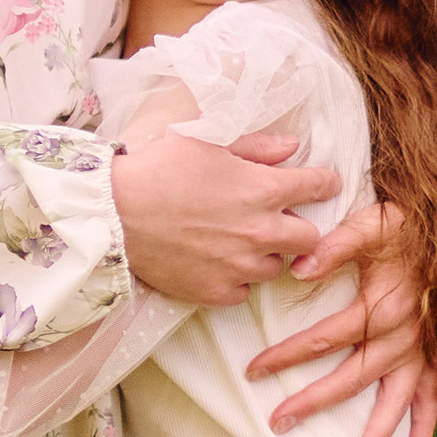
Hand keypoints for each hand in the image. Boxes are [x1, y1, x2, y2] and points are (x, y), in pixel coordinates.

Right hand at [112, 126, 338, 305]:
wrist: (114, 213)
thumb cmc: (159, 169)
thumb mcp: (208, 142)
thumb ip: (257, 146)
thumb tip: (292, 147)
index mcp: (264, 190)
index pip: (319, 187)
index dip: (322, 183)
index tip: (320, 185)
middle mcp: (261, 232)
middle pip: (310, 238)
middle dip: (298, 227)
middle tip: (274, 220)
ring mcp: (240, 267)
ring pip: (275, 268)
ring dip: (264, 255)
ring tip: (236, 242)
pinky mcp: (216, 292)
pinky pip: (243, 293)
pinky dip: (235, 281)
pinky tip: (215, 264)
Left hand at [246, 198, 436, 436]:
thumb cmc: (404, 226)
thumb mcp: (370, 224)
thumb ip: (334, 244)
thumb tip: (297, 267)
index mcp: (380, 308)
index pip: (323, 339)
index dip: (286, 356)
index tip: (253, 370)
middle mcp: (402, 336)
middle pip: (351, 379)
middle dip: (313, 403)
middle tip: (278, 423)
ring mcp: (420, 349)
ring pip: (395, 399)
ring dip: (375, 432)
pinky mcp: (434, 353)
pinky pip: (432, 395)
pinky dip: (426, 425)